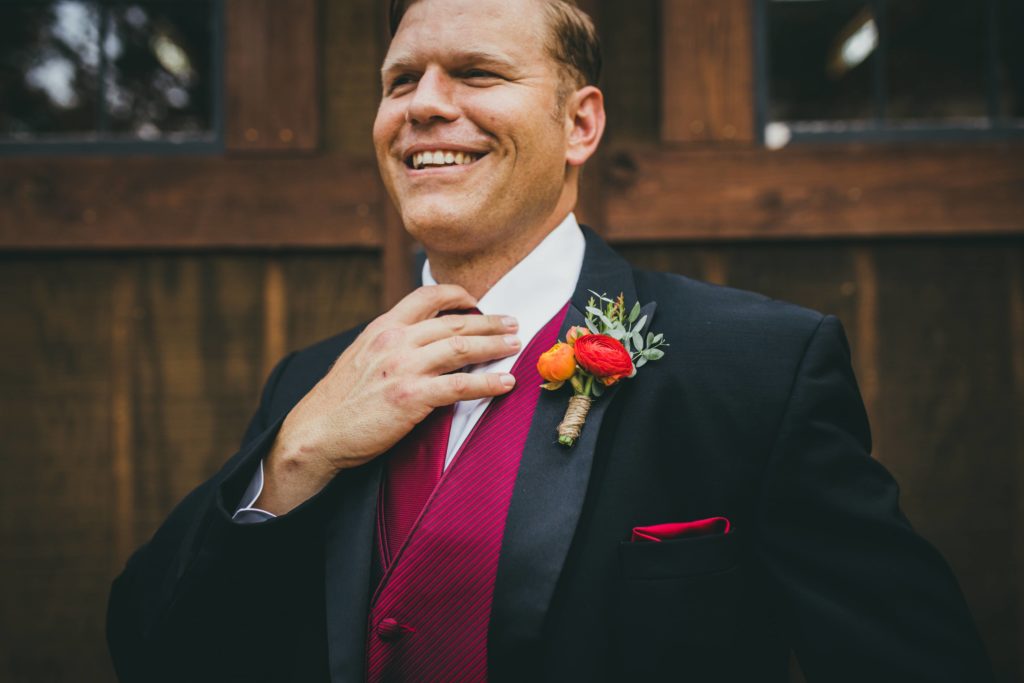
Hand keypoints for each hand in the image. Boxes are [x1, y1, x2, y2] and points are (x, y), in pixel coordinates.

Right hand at [255, 285, 519, 513]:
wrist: (317, 432)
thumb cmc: (341, 401)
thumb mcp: (362, 356)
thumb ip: (390, 343)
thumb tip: (420, 339)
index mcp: (383, 327)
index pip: (428, 296)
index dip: (459, 295)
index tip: (479, 303)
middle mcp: (395, 340)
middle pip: (454, 322)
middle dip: (490, 322)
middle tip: (513, 323)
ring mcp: (404, 367)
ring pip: (462, 347)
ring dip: (495, 346)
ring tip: (516, 346)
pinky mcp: (412, 397)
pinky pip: (460, 386)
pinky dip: (488, 383)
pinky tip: (506, 383)